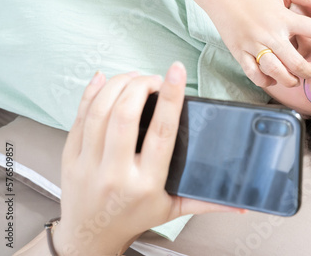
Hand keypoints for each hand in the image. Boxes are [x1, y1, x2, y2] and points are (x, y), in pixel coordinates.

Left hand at [53, 63, 241, 255]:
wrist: (91, 237)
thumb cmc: (133, 218)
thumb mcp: (173, 210)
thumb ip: (207, 203)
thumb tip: (240, 207)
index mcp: (146, 183)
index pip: (161, 133)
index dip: (170, 98)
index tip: (176, 72)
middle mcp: (116, 173)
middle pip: (125, 115)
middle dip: (140, 86)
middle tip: (153, 79)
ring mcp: (88, 164)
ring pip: (99, 111)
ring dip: (118, 85)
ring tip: (134, 78)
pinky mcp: (70, 157)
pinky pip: (79, 117)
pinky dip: (91, 93)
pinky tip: (103, 80)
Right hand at [206, 0, 310, 86]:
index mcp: (283, 18)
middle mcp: (270, 34)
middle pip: (296, 61)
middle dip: (307, 71)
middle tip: (309, 71)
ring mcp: (253, 45)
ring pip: (275, 71)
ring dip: (289, 79)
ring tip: (293, 79)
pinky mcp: (239, 53)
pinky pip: (253, 74)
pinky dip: (265, 81)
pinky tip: (272, 79)